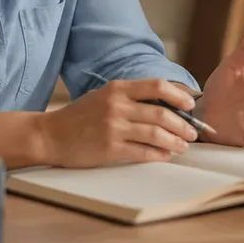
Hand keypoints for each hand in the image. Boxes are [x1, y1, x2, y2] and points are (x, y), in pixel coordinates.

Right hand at [37, 78, 199, 166]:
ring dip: (175, 141)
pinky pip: (142, 152)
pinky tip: (166, 156)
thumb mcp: (104, 96)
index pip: (157, 86)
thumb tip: (165, 103)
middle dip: (183, 124)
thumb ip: (130, 97)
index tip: (191, 105)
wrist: (50, 135)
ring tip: (183, 146)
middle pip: (161, 113)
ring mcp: (113, 127)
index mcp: (117, 88)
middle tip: (193, 133)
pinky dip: (158, 155)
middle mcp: (117, 105)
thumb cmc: (80, 116)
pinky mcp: (109, 149)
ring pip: (155, 134)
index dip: (179, 96)